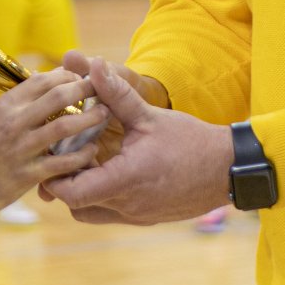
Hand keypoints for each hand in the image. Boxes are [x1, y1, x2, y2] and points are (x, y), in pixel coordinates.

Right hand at [0, 70, 106, 224]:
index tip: (79, 78)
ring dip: (90, 119)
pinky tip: (92, 152)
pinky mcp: (27, 176)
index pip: (41, 80)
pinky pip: (63, 162)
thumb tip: (32, 89)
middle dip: (85, 89)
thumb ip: (9, 108)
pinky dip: (82, 155)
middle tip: (101, 90)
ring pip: (66, 126)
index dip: (65, 75)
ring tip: (104, 115)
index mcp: (1, 106)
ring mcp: (21, 149)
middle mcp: (13, 123)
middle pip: (59, 95)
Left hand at [40, 57, 233, 225]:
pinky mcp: (145, 218)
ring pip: (90, 214)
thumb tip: (94, 66)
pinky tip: (107, 171)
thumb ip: (117, 94)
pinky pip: (110, 213)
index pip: (72, 193)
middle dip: (65, 184)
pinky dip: (101, 197)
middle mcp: (128, 204)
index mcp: (126, 179)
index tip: (57, 153)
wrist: (229, 169)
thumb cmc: (191, 141)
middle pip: (75, 206)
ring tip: (87, 163)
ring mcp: (137, 215)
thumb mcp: (150, 116)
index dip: (55, 176)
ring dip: (82, 192)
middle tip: (66, 156)